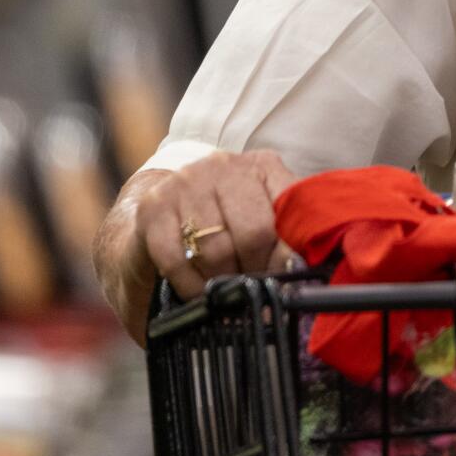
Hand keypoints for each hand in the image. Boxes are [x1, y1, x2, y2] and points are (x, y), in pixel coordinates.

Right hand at [92, 147, 295, 343]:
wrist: (150, 226)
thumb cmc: (219, 230)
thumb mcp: (260, 225)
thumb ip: (287, 239)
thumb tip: (305, 274)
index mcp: (262, 166)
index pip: (290, 212)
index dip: (289, 256)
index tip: (286, 283)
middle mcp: (224, 165)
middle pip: (254, 233)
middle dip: (254, 271)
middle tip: (249, 287)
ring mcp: (185, 182)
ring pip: (216, 249)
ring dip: (221, 282)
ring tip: (223, 289)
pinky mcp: (152, 206)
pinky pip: (177, 260)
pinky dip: (190, 286)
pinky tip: (195, 291)